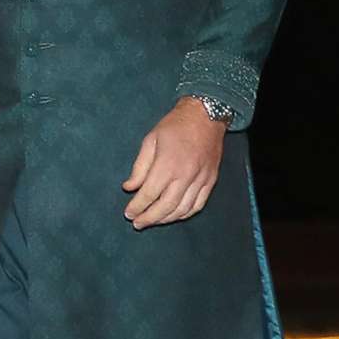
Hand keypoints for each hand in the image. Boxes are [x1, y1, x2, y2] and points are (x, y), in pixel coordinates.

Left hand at [122, 97, 227, 228]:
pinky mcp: (211, 180)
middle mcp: (186, 175)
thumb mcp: (150, 140)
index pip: (149, 194)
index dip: (137, 206)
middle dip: (149, 218)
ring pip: (183, 209)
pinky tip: (174, 216)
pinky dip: (185, 214)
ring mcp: (201, 179)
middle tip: (137, 223)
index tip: (128, 214)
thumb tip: (129, 188)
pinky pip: (198, 204)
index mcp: (168, 164)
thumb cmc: (174, 126)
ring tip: (152, 221)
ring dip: (166, 219)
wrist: (206, 115)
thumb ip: (139, 167)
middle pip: (166, 206)